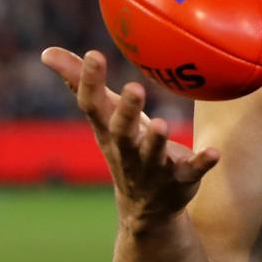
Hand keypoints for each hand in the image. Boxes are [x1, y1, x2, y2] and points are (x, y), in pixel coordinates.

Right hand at [41, 48, 219, 230]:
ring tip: (161, 124)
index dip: (90, 82)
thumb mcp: (103, 118)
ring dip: (156, 141)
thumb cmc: (124, 146)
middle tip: (134, 89)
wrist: (146, 209)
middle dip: (127, 111)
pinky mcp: (180, 180)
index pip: (93, 106)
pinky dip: (202, 163)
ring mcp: (152, 168)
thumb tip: (47, 52)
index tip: (95, 55)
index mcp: (108, 132)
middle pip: (122, 131)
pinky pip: (192, 171)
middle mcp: (126, 150)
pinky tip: (214, 152)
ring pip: (152, 154)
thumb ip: (79, 83)